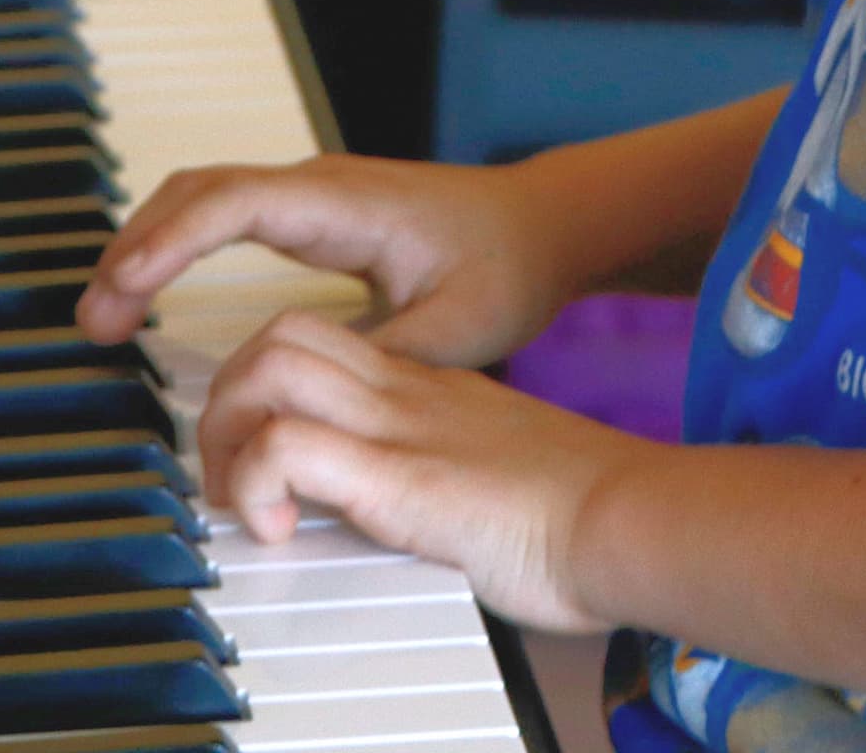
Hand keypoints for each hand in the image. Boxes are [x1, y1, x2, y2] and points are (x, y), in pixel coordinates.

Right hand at [77, 154, 577, 366]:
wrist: (542, 225)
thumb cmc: (508, 265)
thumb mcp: (461, 328)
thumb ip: (388, 362)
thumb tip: (319, 402)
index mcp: (345, 204)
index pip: (233, 203)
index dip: (169, 243)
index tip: (123, 287)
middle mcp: (318, 187)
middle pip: (198, 192)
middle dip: (137, 247)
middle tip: (94, 320)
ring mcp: (311, 196)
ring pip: (204, 198)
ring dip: (149, 244)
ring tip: (106, 314)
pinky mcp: (311, 214)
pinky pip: (224, 214)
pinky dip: (177, 244)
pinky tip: (153, 289)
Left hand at [198, 308, 651, 633]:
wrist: (638, 516)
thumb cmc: (590, 513)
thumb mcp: (501, 477)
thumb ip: (452, 477)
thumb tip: (419, 517)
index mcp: (433, 391)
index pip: (326, 347)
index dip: (271, 391)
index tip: (259, 460)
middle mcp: (409, 393)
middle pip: (280, 336)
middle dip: (228, 399)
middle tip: (231, 477)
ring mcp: (402, 426)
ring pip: (268, 365)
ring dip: (228, 432)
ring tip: (242, 499)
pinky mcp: (400, 475)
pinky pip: (286, 445)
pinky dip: (255, 482)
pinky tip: (278, 529)